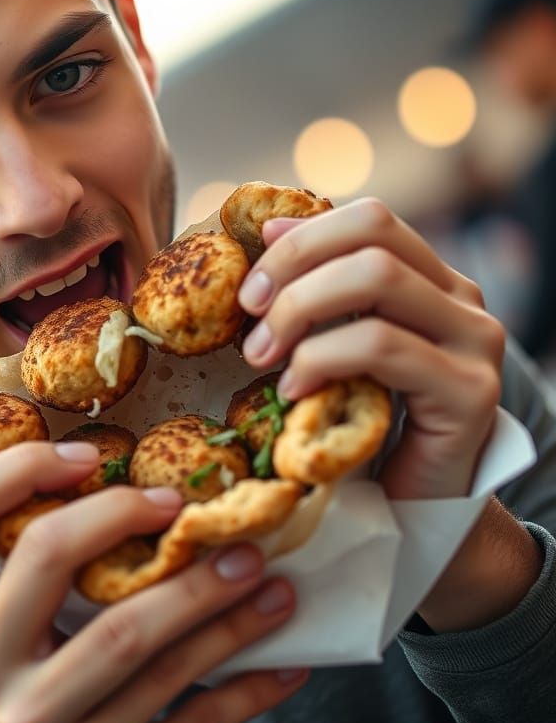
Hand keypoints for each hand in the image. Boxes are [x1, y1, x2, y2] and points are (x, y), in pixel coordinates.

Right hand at [0, 441, 307, 722]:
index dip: (18, 468)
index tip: (89, 456)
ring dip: (212, 601)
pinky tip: (284, 665)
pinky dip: (244, 692)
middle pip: (50, 559)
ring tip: (264, 573)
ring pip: (137, 643)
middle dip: (126, 516)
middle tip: (189, 508)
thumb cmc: (9, 708)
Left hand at [237, 197, 504, 500]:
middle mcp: (461, 297)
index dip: (302, 236)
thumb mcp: (331, 342)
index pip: (369, 217)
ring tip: (261, 356)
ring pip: (376, 278)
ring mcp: (474, 340)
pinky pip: (380, 344)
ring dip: (298, 310)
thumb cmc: (360, 417)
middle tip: (248, 314)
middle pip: (372, 235)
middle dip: (292, 266)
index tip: (251, 281)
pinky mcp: (469, 390)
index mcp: (429, 276)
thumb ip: (316, 289)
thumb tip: (269, 228)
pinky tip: (293, 390)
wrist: (412, 504)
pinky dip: (321, 358)